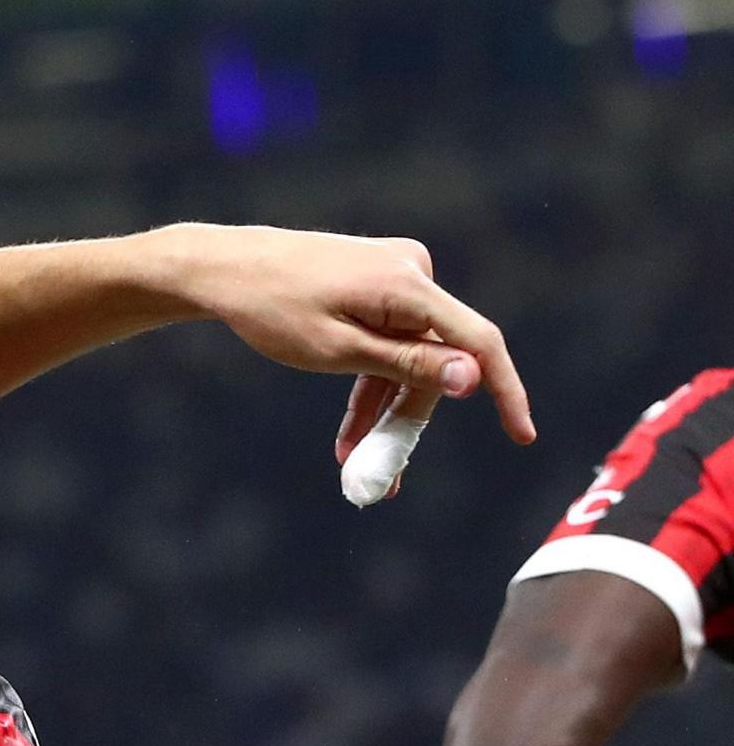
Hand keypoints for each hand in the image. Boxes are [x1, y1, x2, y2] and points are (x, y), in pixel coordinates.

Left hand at [146, 223, 534, 453]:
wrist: (223, 269)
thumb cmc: (272, 310)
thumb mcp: (337, 350)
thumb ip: (406, 365)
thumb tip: (472, 379)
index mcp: (407, 284)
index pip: (477, 342)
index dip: (505, 391)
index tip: (521, 435)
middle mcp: (412, 270)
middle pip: (435, 358)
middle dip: (407, 418)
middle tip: (380, 476)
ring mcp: (395, 272)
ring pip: (409, 354)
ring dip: (384, 408)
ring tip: (352, 461)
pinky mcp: (378, 281)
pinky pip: (389, 338)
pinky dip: (372, 381)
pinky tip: (352, 432)